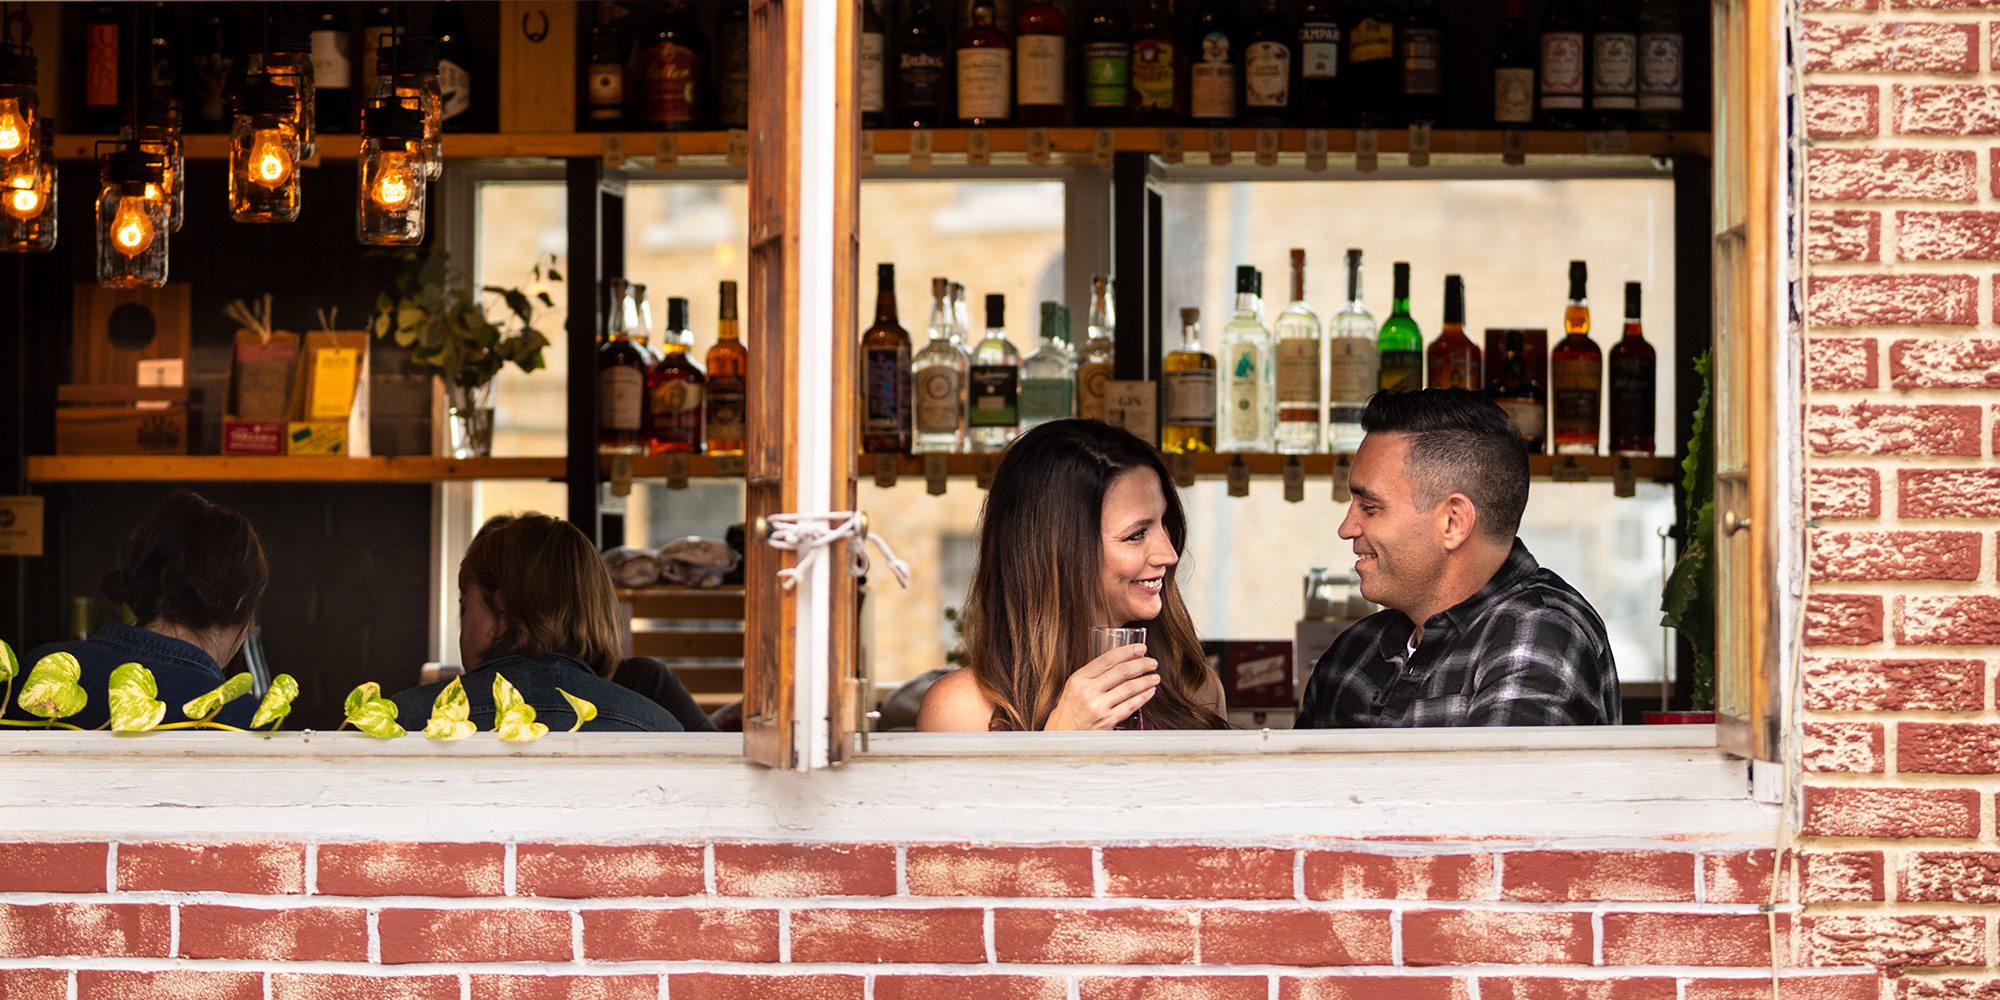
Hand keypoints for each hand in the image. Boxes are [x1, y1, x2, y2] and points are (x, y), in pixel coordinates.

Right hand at [1042, 643, 1159, 730]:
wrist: (1063, 734)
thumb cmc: (1071, 708)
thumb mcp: (1074, 686)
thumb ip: (1094, 674)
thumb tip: (1122, 661)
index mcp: (1079, 679)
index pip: (1107, 660)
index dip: (1127, 652)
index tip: (1141, 648)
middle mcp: (1089, 692)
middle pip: (1122, 672)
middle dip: (1141, 664)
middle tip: (1152, 662)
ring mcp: (1099, 707)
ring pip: (1129, 688)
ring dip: (1146, 680)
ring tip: (1155, 676)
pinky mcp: (1108, 721)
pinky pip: (1130, 705)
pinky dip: (1143, 697)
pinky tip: (1150, 691)